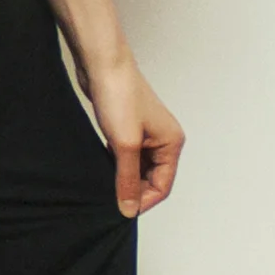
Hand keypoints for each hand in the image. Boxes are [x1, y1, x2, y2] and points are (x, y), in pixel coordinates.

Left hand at [75, 43, 183, 216]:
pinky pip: (126, 157)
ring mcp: (146, 134)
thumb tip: (128, 209)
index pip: (163, 186)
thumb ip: (128, 179)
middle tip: (110, 199)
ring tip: (105, 185)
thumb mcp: (125, 145)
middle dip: (133, 191)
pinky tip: (102, 169)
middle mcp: (163, 139)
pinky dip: (116, 166)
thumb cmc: (120, 97)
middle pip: (151, 179)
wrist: (102, 64)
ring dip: (124, 179)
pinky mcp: (128, 128)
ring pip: (138, 169)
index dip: (143, 201)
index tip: (121, 209)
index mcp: (172, 143)